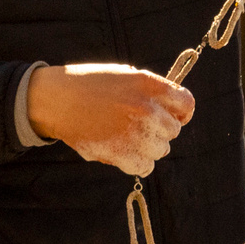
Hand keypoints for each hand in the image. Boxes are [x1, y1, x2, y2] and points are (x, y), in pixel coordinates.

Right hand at [28, 63, 194, 176]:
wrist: (58, 100)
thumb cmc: (91, 86)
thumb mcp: (126, 76)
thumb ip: (152, 92)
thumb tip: (174, 111)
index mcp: (149, 84)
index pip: (186, 104)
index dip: (181, 112)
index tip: (174, 116)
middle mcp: (146, 108)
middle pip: (173, 130)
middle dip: (160, 130)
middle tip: (139, 126)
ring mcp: (134, 132)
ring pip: (161, 150)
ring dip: (148, 147)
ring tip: (127, 138)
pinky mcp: (120, 153)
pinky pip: (145, 166)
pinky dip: (137, 163)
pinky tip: (123, 152)